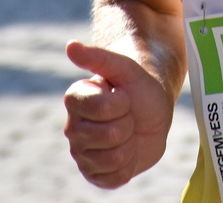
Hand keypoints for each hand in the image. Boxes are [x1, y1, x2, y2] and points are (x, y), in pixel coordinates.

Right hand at [63, 40, 172, 188]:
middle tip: (127, 116)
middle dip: (128, 123)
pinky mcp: (94, 174)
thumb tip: (70, 45)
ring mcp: (82, 153)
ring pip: (113, 158)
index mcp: (75, 99)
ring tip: (127, 133)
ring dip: (130, 144)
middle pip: (109, 135)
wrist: (152, 112)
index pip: (101, 107)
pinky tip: (127, 151)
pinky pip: (114, 178)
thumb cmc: (137, 87)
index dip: (122, 102)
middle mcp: (73, 128)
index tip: (123, 96)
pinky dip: (128, 165)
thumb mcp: (124, 67)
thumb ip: (98, 57)